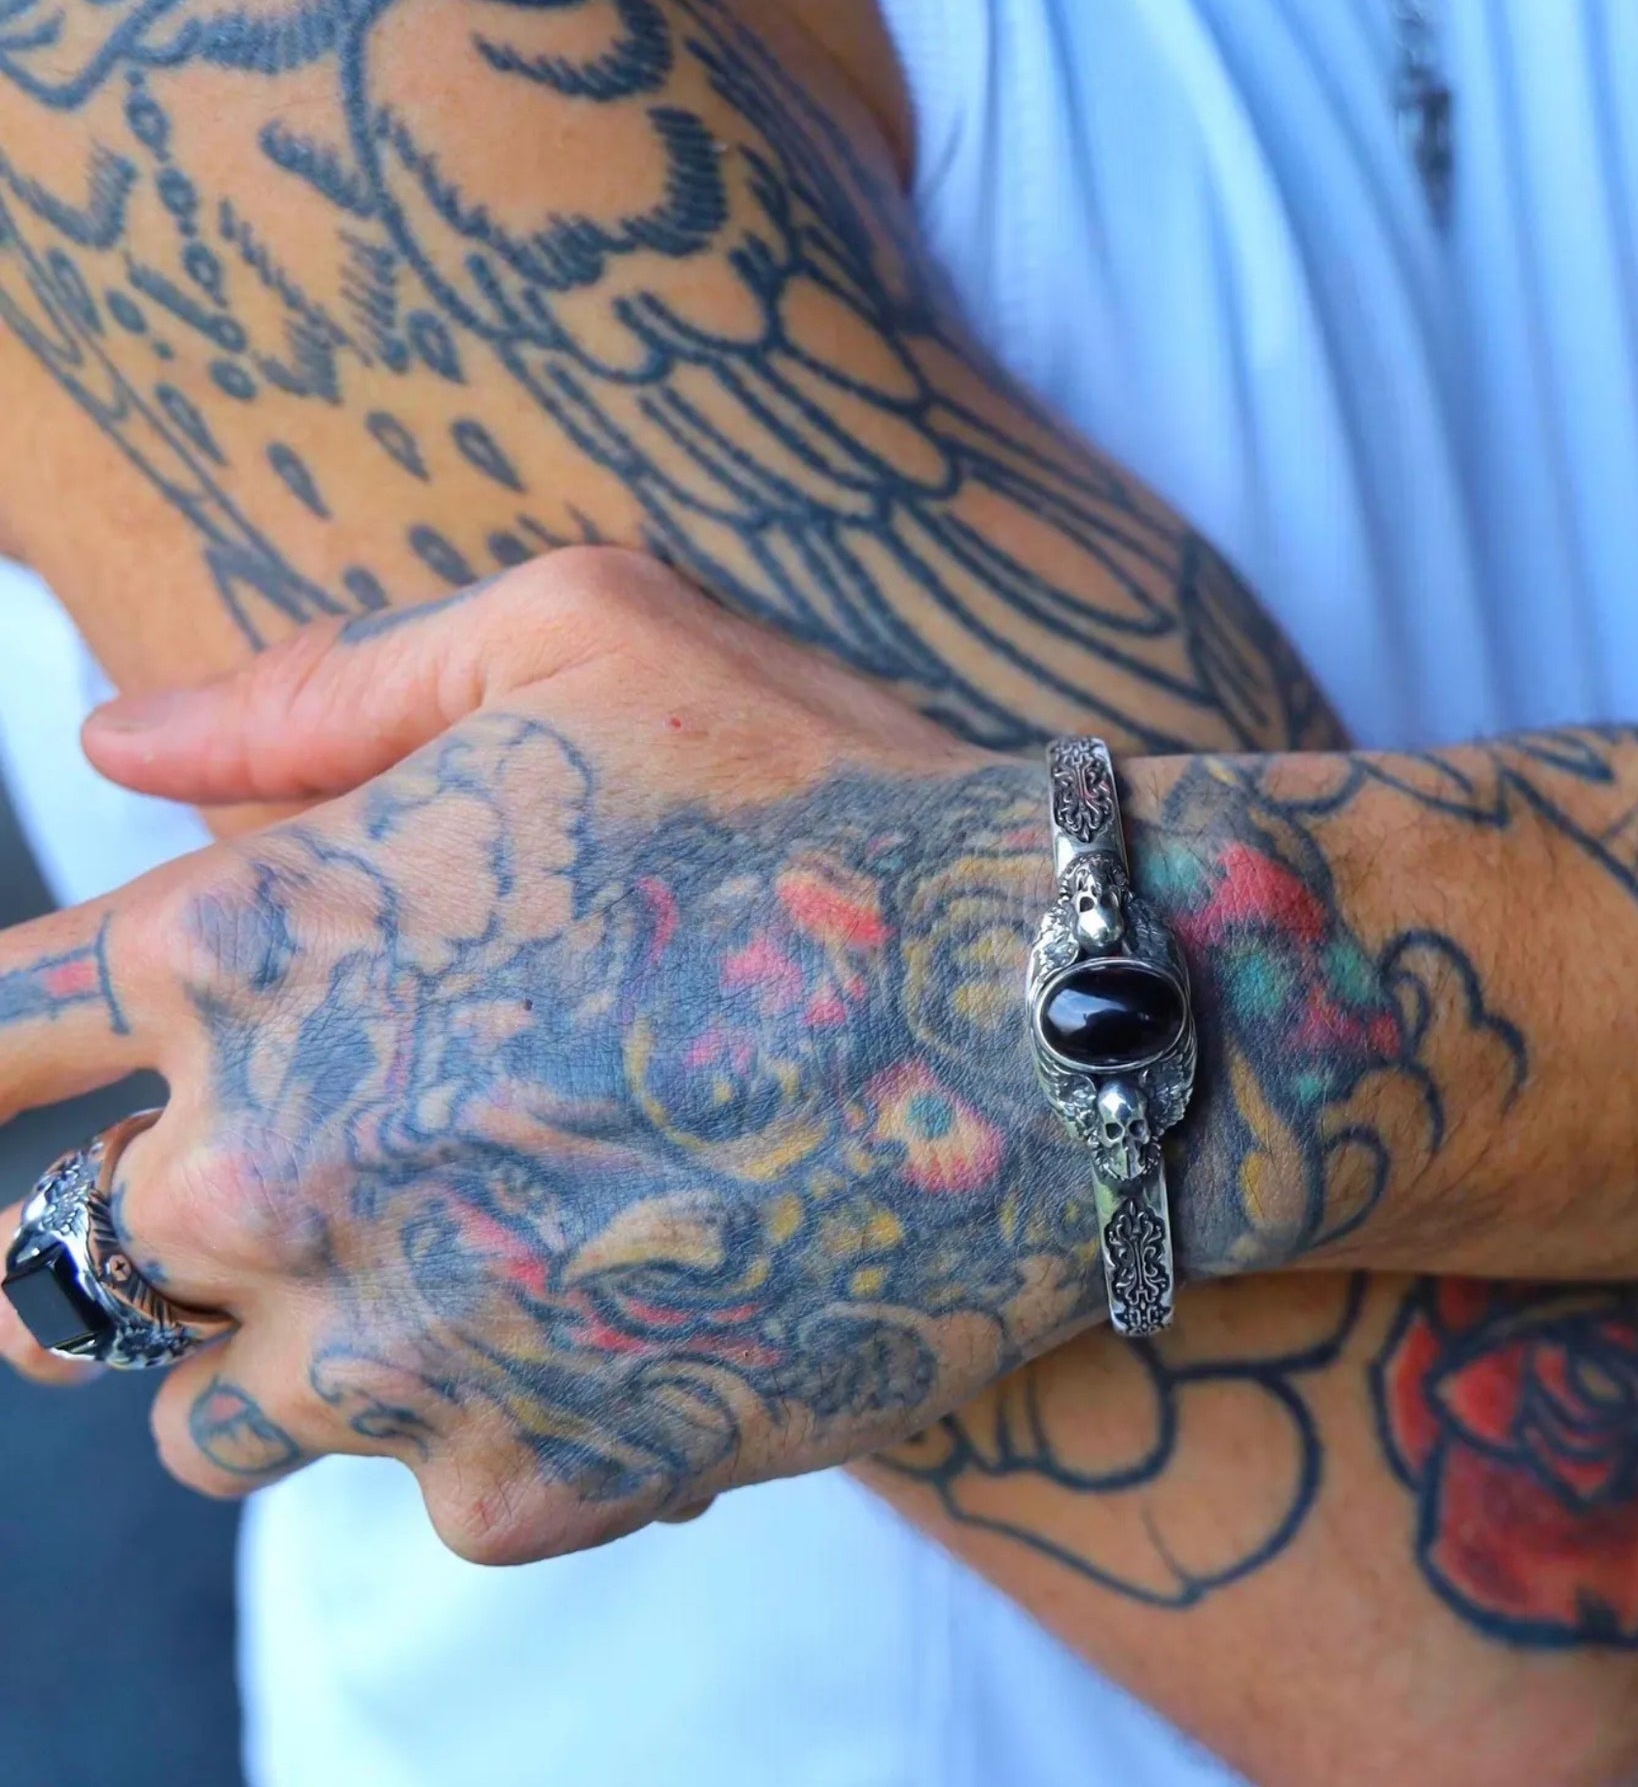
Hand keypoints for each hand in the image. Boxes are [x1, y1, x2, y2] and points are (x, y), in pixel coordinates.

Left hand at [0, 549, 1097, 1559]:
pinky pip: (437, 1485)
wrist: (1049, 1015)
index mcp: (254, 947)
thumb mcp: (583, 636)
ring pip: (219, 1418)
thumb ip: (322, 687)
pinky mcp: (542, 1476)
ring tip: (452, 1259)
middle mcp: (274, 1172)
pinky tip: (634, 1316)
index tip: (12, 1090)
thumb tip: (119, 735)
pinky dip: (508, 1413)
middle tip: (290, 1170)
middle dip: (131, 1220)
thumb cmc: (820, 789)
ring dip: (294, 1345)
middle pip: (60, 1262)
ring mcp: (402, 1352)